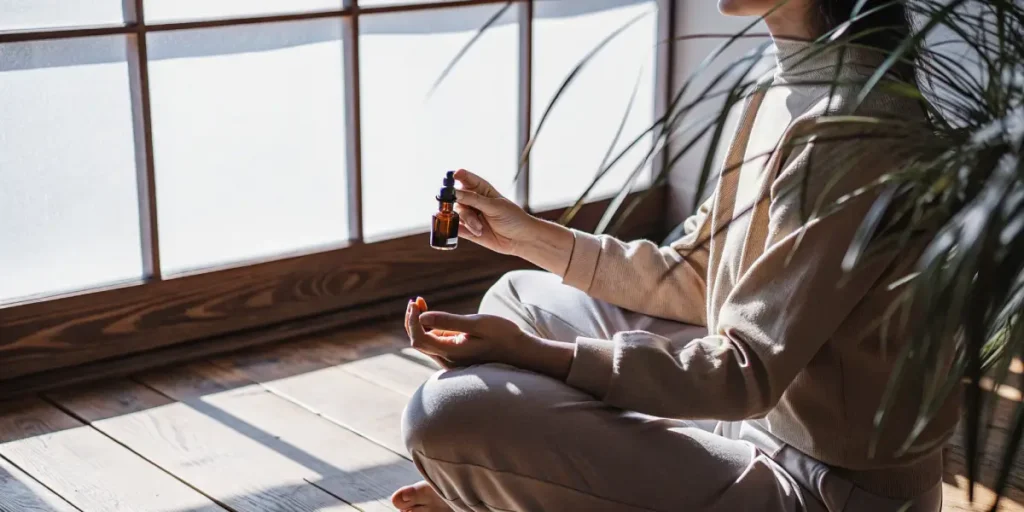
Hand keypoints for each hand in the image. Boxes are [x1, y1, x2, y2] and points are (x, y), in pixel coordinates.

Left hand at [404, 297, 576, 379]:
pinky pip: (437, 344)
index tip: (416, 302)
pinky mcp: (457, 358)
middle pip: (419, 341)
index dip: (412, 320)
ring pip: (427, 343)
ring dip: (422, 324)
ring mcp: (452, 362)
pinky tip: (436, 317)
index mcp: (451, 353)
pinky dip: (432, 330)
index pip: (419, 339)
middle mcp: (448, 362)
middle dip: (414, 320)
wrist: (522, 352)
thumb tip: (422, 317)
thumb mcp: (477, 324)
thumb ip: (449, 322)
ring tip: (423, 304)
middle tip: (418, 300)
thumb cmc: (503, 335)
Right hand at [452, 169, 535, 255]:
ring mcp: (470, 215)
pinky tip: (473, 232)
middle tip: (464, 208)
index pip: (465, 178)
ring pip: (457, 215)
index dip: (458, 175)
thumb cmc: (512, 218)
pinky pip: (457, 228)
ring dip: (468, 221)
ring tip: (480, 228)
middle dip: (460, 204)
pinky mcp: (468, 230)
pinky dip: (462, 230)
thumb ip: (474, 199)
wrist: (520, 239)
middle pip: (456, 198)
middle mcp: (473, 201)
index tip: (454, 175)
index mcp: (481, 189)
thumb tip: (455, 192)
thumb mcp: (494, 206)